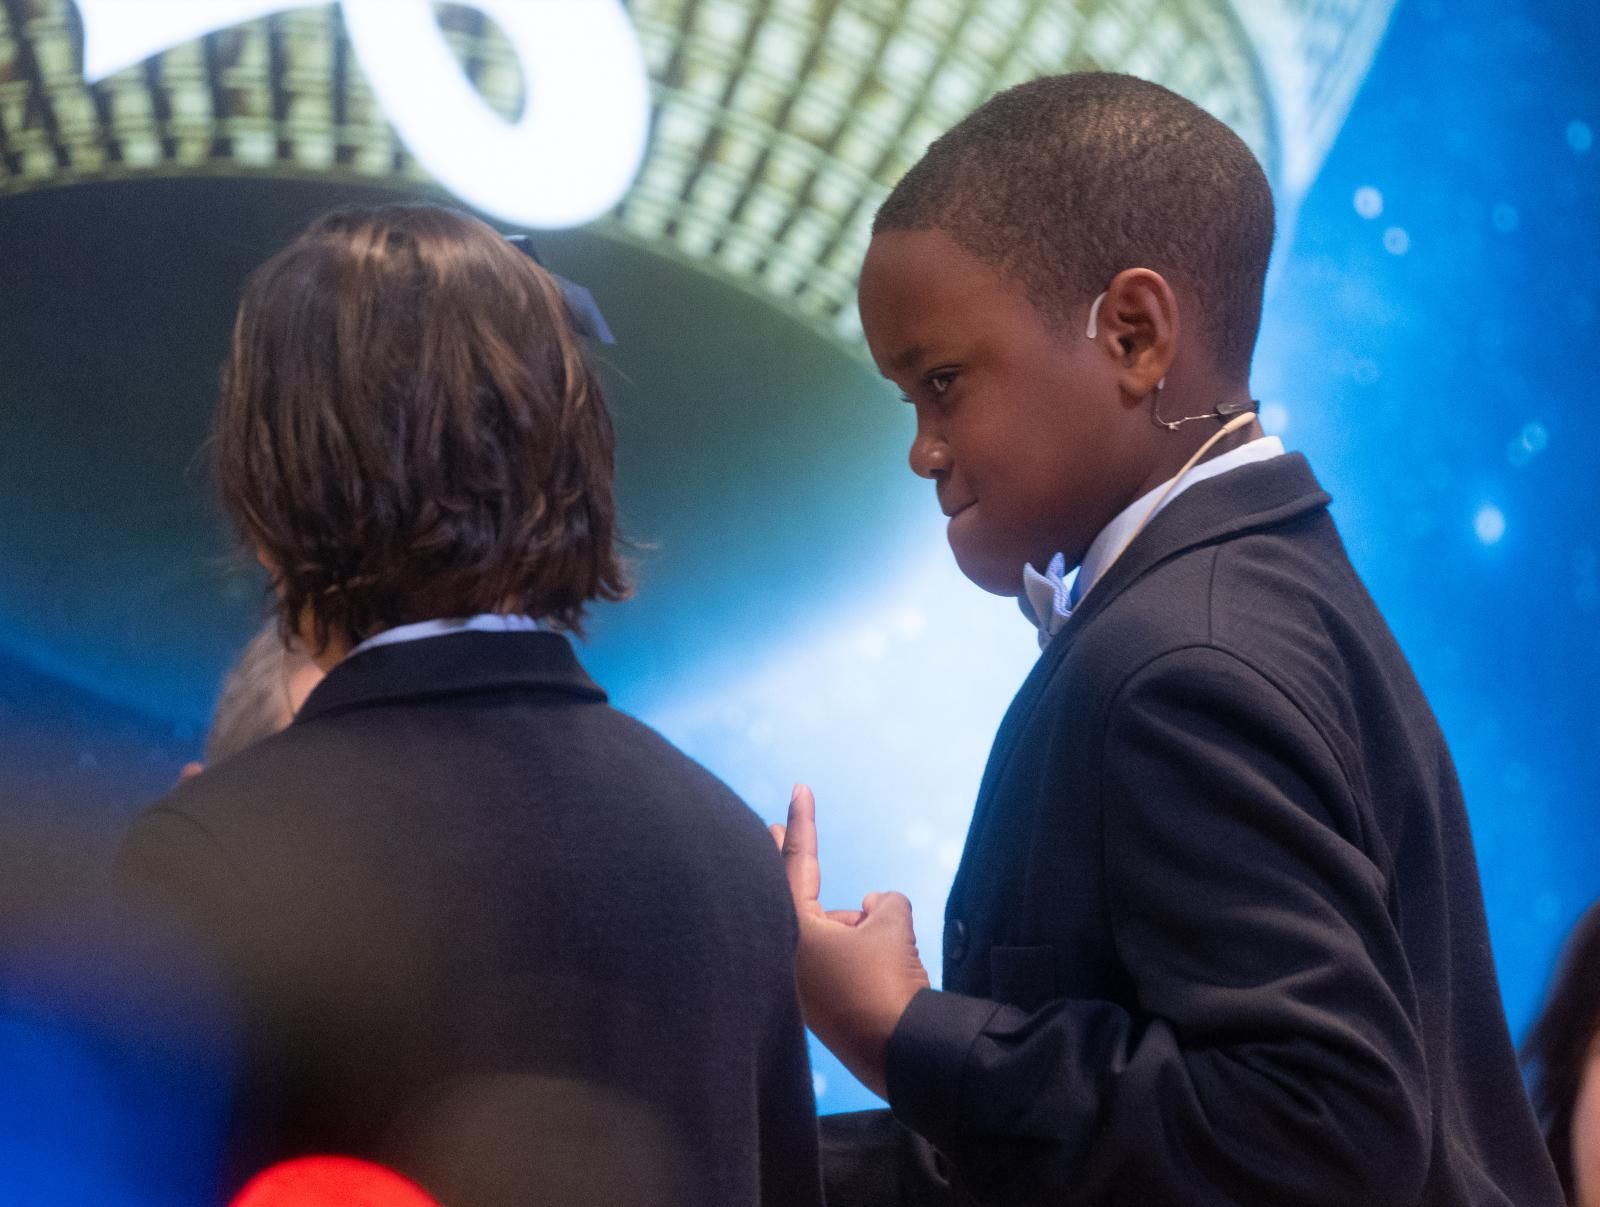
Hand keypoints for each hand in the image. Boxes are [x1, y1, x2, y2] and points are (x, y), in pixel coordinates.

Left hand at [771, 784, 929, 1098]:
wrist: (899, 1051)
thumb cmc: (887, 983)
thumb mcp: (892, 924)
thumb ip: (881, 902)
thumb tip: (869, 908)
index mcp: (793, 928)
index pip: (796, 862)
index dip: (802, 822)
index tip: (799, 790)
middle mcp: (783, 954)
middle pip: (786, 894)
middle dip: (784, 860)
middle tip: (768, 828)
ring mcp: (794, 983)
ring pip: (825, 932)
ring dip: (853, 928)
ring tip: (888, 957)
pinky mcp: (811, 1005)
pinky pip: (829, 960)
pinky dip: (851, 952)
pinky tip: (882, 968)